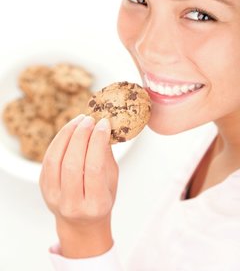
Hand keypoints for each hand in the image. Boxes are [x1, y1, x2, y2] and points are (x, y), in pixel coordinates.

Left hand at [39, 114, 118, 257]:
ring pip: (55, 160)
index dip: (98, 142)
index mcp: (96, 205)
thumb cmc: (101, 200)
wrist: (81, 223)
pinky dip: (58, 141)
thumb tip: (102, 127)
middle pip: (72, 163)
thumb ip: (106, 156)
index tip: (104, 124)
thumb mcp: (112, 181)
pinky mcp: (43, 188)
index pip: (94, 168)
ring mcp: (54, 198)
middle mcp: (72, 205)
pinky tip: (69, 130)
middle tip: (90, 119)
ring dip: (67, 135)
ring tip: (79, 121)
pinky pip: (48, 160)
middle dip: (81, 136)